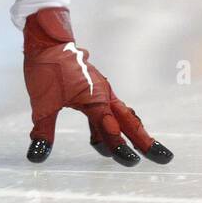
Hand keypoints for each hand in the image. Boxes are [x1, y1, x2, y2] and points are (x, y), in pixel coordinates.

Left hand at [22, 7, 172, 165]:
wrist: (46, 41)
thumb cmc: (46, 68)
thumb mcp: (42, 104)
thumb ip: (43, 132)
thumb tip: (37, 156)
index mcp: (95, 99)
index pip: (111, 128)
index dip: (119, 146)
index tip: (130, 161)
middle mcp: (103, 95)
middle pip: (128, 121)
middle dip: (144, 141)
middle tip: (163, 158)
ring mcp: (101, 90)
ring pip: (121, 115)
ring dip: (132, 132)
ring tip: (142, 150)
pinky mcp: (94, 88)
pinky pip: (109, 109)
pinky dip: (112, 122)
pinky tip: (107, 133)